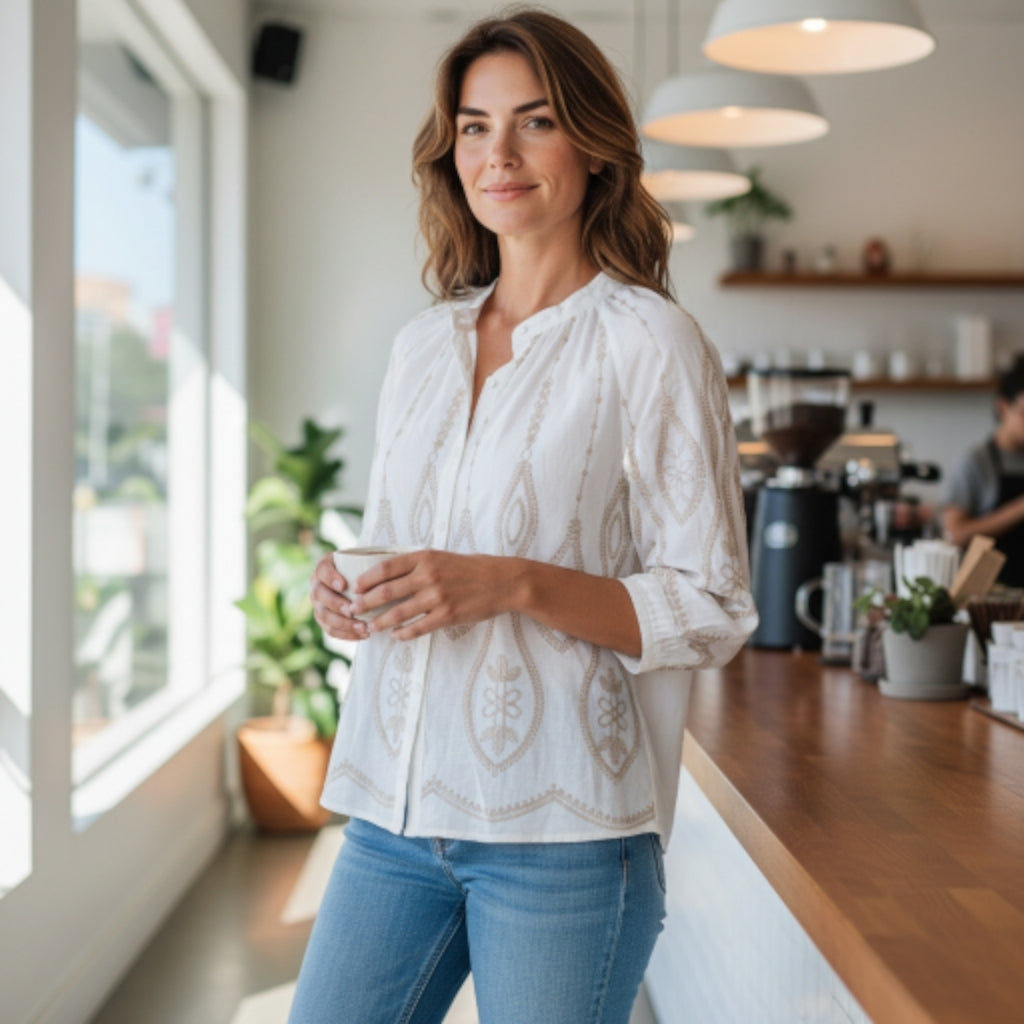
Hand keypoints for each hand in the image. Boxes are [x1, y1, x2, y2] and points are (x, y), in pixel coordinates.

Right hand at [310, 553, 370, 640]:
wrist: (360, 583)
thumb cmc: (367, 568)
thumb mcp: (367, 560)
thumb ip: (372, 561)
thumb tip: (390, 565)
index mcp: (324, 566)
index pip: (322, 570)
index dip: (330, 578)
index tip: (343, 585)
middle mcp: (317, 584)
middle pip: (320, 595)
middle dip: (336, 604)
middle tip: (352, 610)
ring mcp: (318, 603)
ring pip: (324, 615)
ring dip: (343, 624)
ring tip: (363, 627)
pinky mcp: (323, 619)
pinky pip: (330, 630)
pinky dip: (346, 635)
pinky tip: (362, 635)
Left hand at [351, 550, 517, 640]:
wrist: (503, 581)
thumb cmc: (471, 568)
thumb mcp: (442, 557)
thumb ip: (418, 563)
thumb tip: (389, 573)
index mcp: (425, 557)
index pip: (386, 567)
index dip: (366, 579)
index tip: (355, 587)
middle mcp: (428, 575)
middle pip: (386, 592)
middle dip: (365, 603)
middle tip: (353, 610)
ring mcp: (437, 597)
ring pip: (398, 613)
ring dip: (380, 622)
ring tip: (369, 627)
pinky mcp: (447, 615)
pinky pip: (418, 627)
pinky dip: (404, 633)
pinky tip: (396, 636)